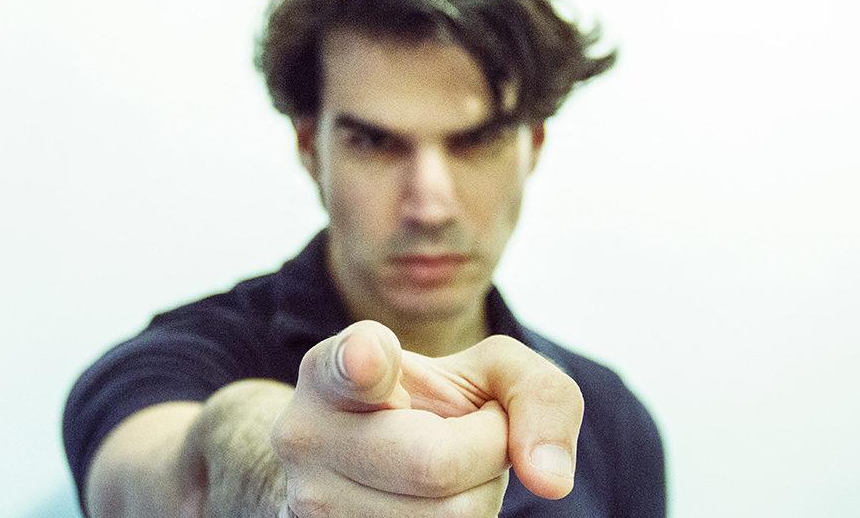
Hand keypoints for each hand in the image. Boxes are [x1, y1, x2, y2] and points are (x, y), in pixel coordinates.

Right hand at [271, 320, 583, 516]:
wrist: (360, 465)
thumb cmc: (432, 407)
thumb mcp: (485, 372)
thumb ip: (537, 394)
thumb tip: (552, 480)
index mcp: (334, 372)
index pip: (349, 366)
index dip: (363, 361)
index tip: (369, 356)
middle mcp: (307, 437)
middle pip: (437, 463)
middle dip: (487, 449)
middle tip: (473, 431)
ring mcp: (313, 506)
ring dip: (479, 493)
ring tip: (448, 467)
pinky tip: (434, 501)